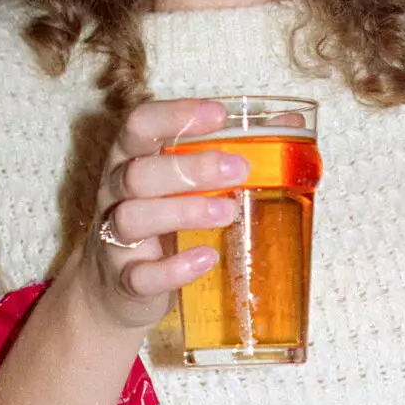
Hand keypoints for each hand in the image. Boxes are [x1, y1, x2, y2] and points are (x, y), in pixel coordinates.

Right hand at [72, 97, 247, 331]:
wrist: (117, 289)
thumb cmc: (162, 220)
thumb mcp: (187, 182)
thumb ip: (231, 151)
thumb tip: (290, 125)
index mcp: (131, 158)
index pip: (139, 124)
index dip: (175, 115)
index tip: (219, 114)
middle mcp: (115, 194)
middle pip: (137, 172)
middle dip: (189, 168)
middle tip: (239, 169)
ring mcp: (114, 239)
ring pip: (133, 218)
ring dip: (183, 212)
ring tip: (228, 211)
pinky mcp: (124, 281)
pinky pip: (141, 275)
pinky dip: (175, 268)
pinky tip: (207, 258)